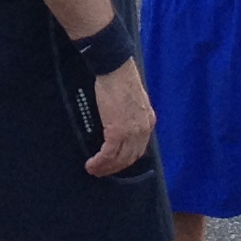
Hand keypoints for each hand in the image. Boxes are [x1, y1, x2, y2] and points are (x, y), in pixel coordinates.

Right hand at [87, 58, 155, 176]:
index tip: (114, 163)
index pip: (139, 148)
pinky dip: (99, 162)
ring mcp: (131, 132)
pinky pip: (108, 154)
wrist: (115, 68)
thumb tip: (120, 121)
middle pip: (130, 158)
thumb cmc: (120, 78)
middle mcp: (143, 130)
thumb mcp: (132, 99)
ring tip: (93, 170)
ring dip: (105, 168)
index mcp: (148, 122)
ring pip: (119, 159)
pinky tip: (92, 164)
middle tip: (102, 171)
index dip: (126, 159)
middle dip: (115, 167)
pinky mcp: (117, 132)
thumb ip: (130, 113)